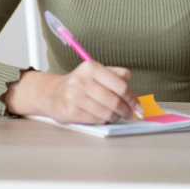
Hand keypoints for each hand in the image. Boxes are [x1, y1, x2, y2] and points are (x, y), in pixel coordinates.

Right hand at [4, 61, 141, 123]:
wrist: (52, 93)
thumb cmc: (80, 83)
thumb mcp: (96, 72)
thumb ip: (115, 74)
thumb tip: (130, 83)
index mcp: (91, 67)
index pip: (120, 85)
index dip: (132, 97)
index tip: (137, 105)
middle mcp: (82, 80)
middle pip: (114, 100)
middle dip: (126, 110)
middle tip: (130, 113)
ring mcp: (75, 96)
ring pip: (106, 112)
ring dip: (116, 117)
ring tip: (118, 116)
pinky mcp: (71, 111)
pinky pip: (96, 119)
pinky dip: (104, 120)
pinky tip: (105, 118)